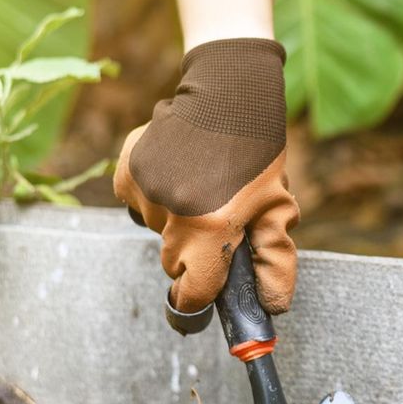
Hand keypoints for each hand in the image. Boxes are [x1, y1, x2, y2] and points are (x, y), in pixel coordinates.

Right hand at [114, 38, 298, 314]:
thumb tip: (271, 307)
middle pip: (173, 261)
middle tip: (217, 219)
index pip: (191, 292)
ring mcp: (143, 190)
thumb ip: (274, 261)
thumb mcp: (276, 207)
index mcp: (209, 228)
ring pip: (155, 230)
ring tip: (199, 185)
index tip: (201, 297)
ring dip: (174, 219)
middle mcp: (170, 213)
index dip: (198, 298)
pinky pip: (137, 202)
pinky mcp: (125, 171)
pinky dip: (154, 195)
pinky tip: (177, 171)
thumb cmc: (259, 156)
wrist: (228, 96)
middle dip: (194, 252)